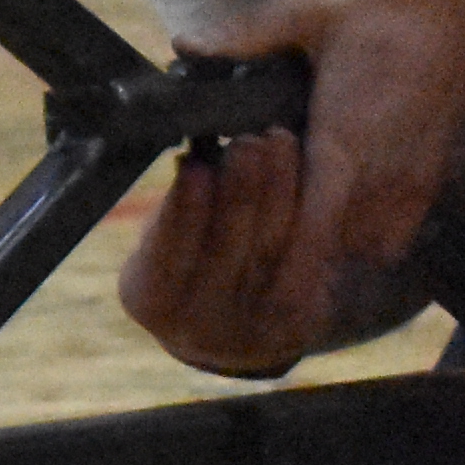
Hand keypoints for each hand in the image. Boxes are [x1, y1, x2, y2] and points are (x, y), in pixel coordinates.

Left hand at [115, 0, 464, 374]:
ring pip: (372, 245)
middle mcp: (384, 170)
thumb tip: (187, 45)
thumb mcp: (310, 4)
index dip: (286, 274)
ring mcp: (417, 171)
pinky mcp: (438, 162)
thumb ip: (246, 34)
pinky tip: (348, 206)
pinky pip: (404, 225)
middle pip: (339, 253)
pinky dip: (377, 231)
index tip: (259, 291)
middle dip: (301, 259)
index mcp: (346, 140)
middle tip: (262, 242)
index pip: (314, 238)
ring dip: (339, 245)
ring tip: (301, 226)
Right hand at [120, 130, 424, 378]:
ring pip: (270, 250)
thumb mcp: (160, 238)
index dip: (182, 210)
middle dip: (241, 190)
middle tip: (250, 139)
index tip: (195, 166)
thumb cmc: (183, 258)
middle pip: (226, 250)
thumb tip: (197, 156)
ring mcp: (250, 325)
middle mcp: (199, 323)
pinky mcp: (295, 318)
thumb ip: (175, 207)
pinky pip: (307, 260)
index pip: (166, 253)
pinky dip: (311, 214)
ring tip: (281, 141)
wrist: (223, 323)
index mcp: (151, 298)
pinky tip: (313, 173)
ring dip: (281, 190)